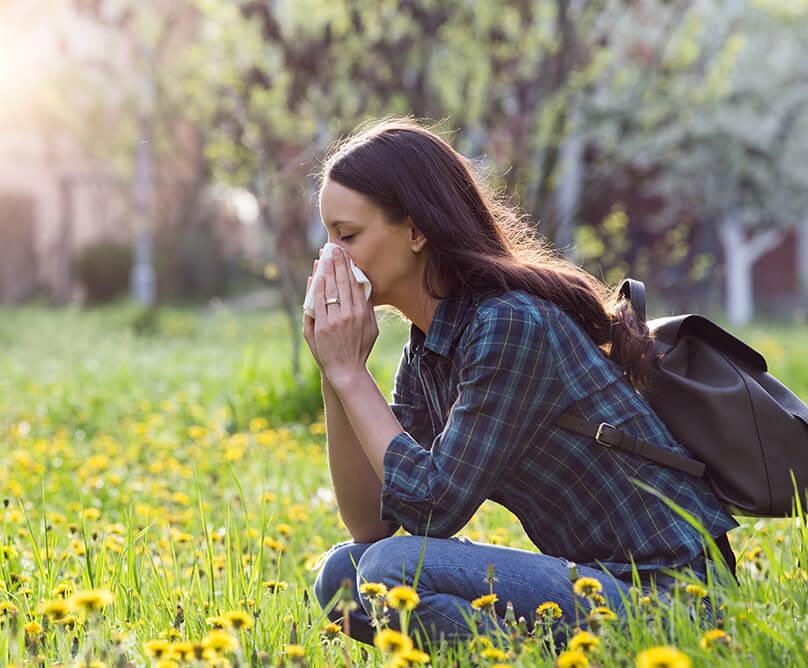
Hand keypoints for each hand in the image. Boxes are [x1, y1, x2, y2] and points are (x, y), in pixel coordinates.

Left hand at [305, 247, 377, 386]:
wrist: (346, 370)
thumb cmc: (360, 349)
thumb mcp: (372, 329)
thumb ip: (368, 309)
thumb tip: (364, 289)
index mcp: (363, 313)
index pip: (355, 283)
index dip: (349, 267)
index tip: (345, 254)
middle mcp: (349, 314)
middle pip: (342, 282)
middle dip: (337, 263)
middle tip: (333, 249)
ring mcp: (335, 320)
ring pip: (330, 289)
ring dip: (326, 271)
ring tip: (323, 257)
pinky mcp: (322, 326)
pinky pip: (318, 302)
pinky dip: (317, 288)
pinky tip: (316, 276)